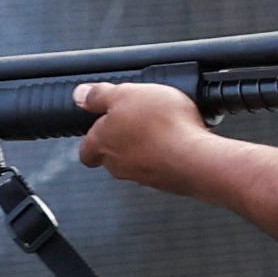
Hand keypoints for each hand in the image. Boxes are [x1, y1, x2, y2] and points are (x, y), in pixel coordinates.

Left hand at [72, 79, 219, 191]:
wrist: (197, 158)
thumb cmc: (163, 125)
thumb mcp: (126, 94)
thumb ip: (99, 95)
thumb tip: (80, 94)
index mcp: (102, 144)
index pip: (86, 151)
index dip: (92, 138)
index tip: (102, 126)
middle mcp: (118, 165)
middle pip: (111, 155)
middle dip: (121, 140)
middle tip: (137, 121)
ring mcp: (142, 177)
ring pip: (136, 162)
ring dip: (145, 147)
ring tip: (162, 128)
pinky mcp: (166, 182)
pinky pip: (159, 168)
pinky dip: (165, 156)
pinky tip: (178, 141)